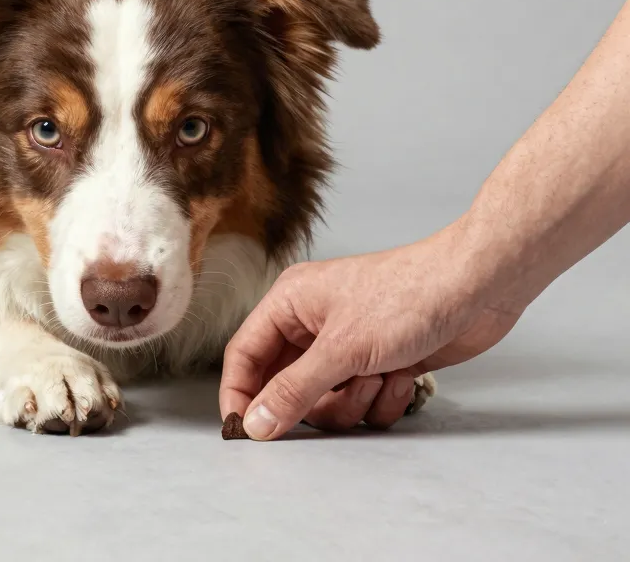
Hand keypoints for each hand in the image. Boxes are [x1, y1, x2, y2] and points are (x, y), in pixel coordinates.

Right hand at [218, 226, 526, 439]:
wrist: (478, 289)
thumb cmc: (408, 296)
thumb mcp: (342, 350)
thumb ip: (293, 390)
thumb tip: (255, 423)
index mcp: (290, 303)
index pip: (245, 353)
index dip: (240, 393)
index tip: (245, 430)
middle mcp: (313, 324)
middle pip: (287, 384)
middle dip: (318, 399)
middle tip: (342, 393)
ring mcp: (348, 345)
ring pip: (327, 401)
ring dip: (356, 399)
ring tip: (381, 374)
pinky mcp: (380, 363)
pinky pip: (364, 403)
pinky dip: (384, 398)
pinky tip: (404, 373)